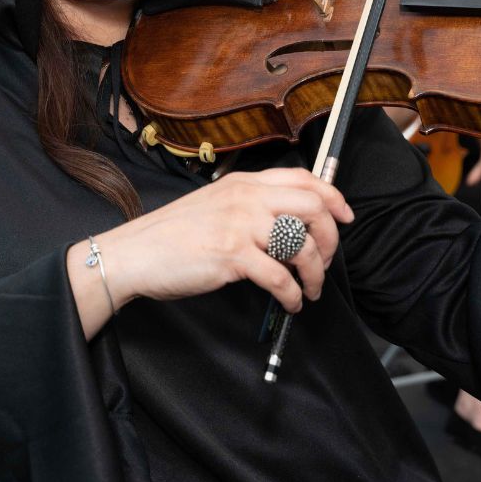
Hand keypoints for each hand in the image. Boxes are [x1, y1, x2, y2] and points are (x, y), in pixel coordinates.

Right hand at [89, 168, 354, 315]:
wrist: (136, 252)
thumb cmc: (172, 234)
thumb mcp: (215, 203)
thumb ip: (249, 204)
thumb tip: (288, 222)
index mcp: (244, 183)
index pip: (303, 179)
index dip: (333, 197)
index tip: (344, 216)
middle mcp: (246, 198)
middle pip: (312, 209)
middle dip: (330, 239)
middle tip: (327, 261)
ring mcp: (239, 225)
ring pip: (301, 246)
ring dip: (315, 274)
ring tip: (310, 289)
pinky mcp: (232, 255)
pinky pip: (279, 277)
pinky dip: (293, 295)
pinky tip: (290, 302)